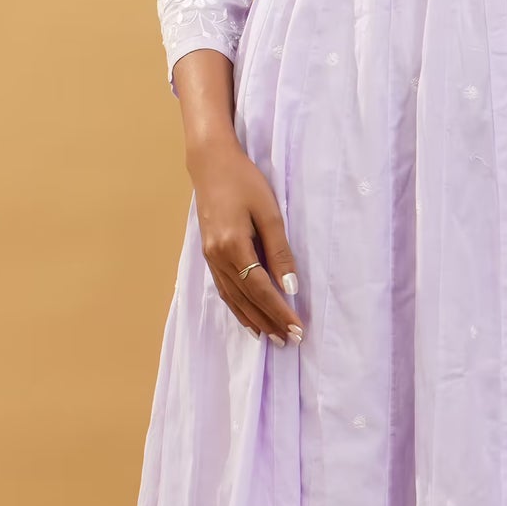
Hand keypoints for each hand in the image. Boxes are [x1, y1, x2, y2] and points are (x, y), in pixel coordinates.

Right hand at [191, 142, 302, 345]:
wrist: (210, 163)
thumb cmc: (244, 181)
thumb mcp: (269, 212)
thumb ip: (279, 250)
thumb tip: (290, 286)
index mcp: (233, 246)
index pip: (261, 290)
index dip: (280, 311)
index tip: (297, 329)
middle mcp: (217, 258)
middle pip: (246, 299)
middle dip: (269, 322)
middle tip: (289, 342)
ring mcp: (210, 258)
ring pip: (233, 299)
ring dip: (253, 320)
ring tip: (271, 337)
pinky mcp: (209, 254)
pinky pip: (224, 289)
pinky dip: (237, 307)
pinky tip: (248, 317)